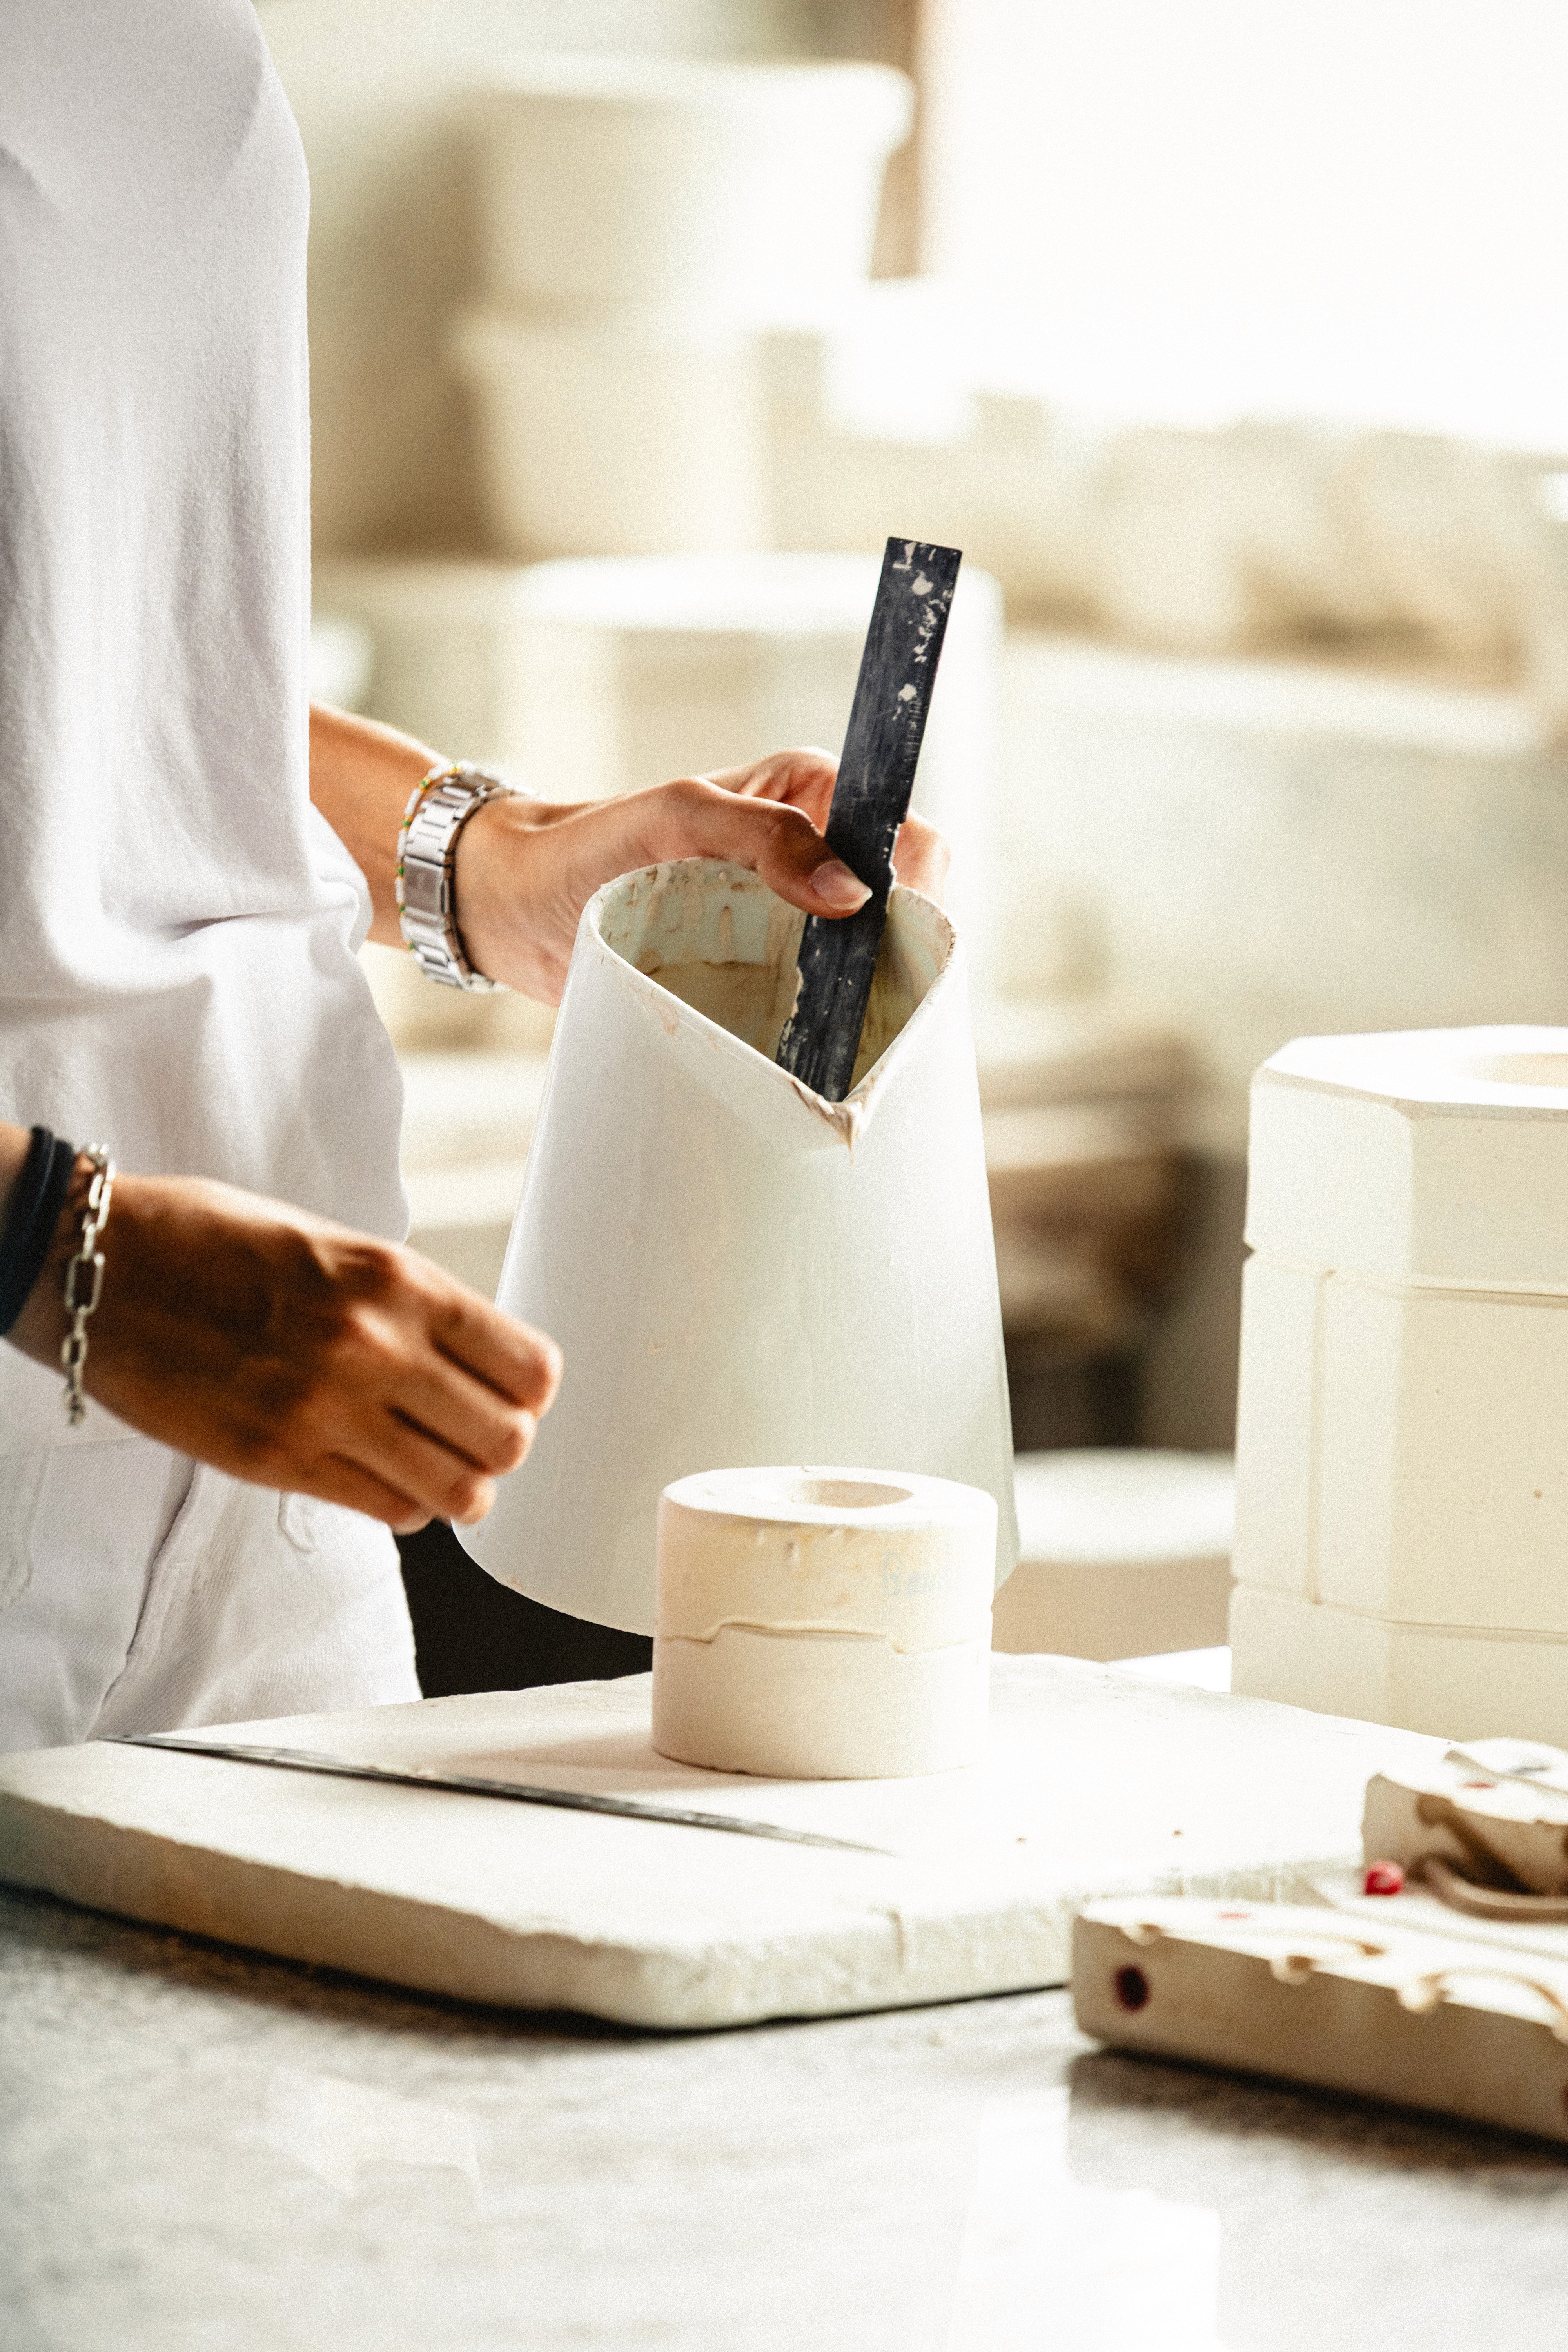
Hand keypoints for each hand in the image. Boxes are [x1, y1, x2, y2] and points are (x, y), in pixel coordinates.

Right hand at [9, 1168, 560, 1531]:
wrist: (98, 1265)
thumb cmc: (215, 1242)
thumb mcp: (335, 1246)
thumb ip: (406, 1302)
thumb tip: (474, 1358)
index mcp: (398, 1280)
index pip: (528, 1367)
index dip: (528, 1390)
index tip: (506, 1390)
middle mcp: (374, 1347)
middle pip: (507, 1440)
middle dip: (499, 1444)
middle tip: (468, 1433)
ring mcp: (325, 1411)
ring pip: (459, 1492)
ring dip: (457, 1486)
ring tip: (432, 1465)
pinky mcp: (276, 1460)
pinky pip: (389, 1512)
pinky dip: (403, 1505)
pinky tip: (380, 1476)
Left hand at [452, 748, 951, 1004]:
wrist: (517, 909)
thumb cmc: (588, 846)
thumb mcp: (674, 819)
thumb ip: (764, 836)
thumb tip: (851, 894)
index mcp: (811, 796)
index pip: (909, 840)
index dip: (914, 889)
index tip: (882, 937)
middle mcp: (813, 858)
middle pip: (902, 912)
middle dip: (894, 956)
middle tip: (852, 996)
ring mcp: (792, 922)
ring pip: (867, 967)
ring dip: (859, 1002)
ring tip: (829, 1029)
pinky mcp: (765, 975)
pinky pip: (819, 1007)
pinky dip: (821, 1030)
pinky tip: (805, 1048)